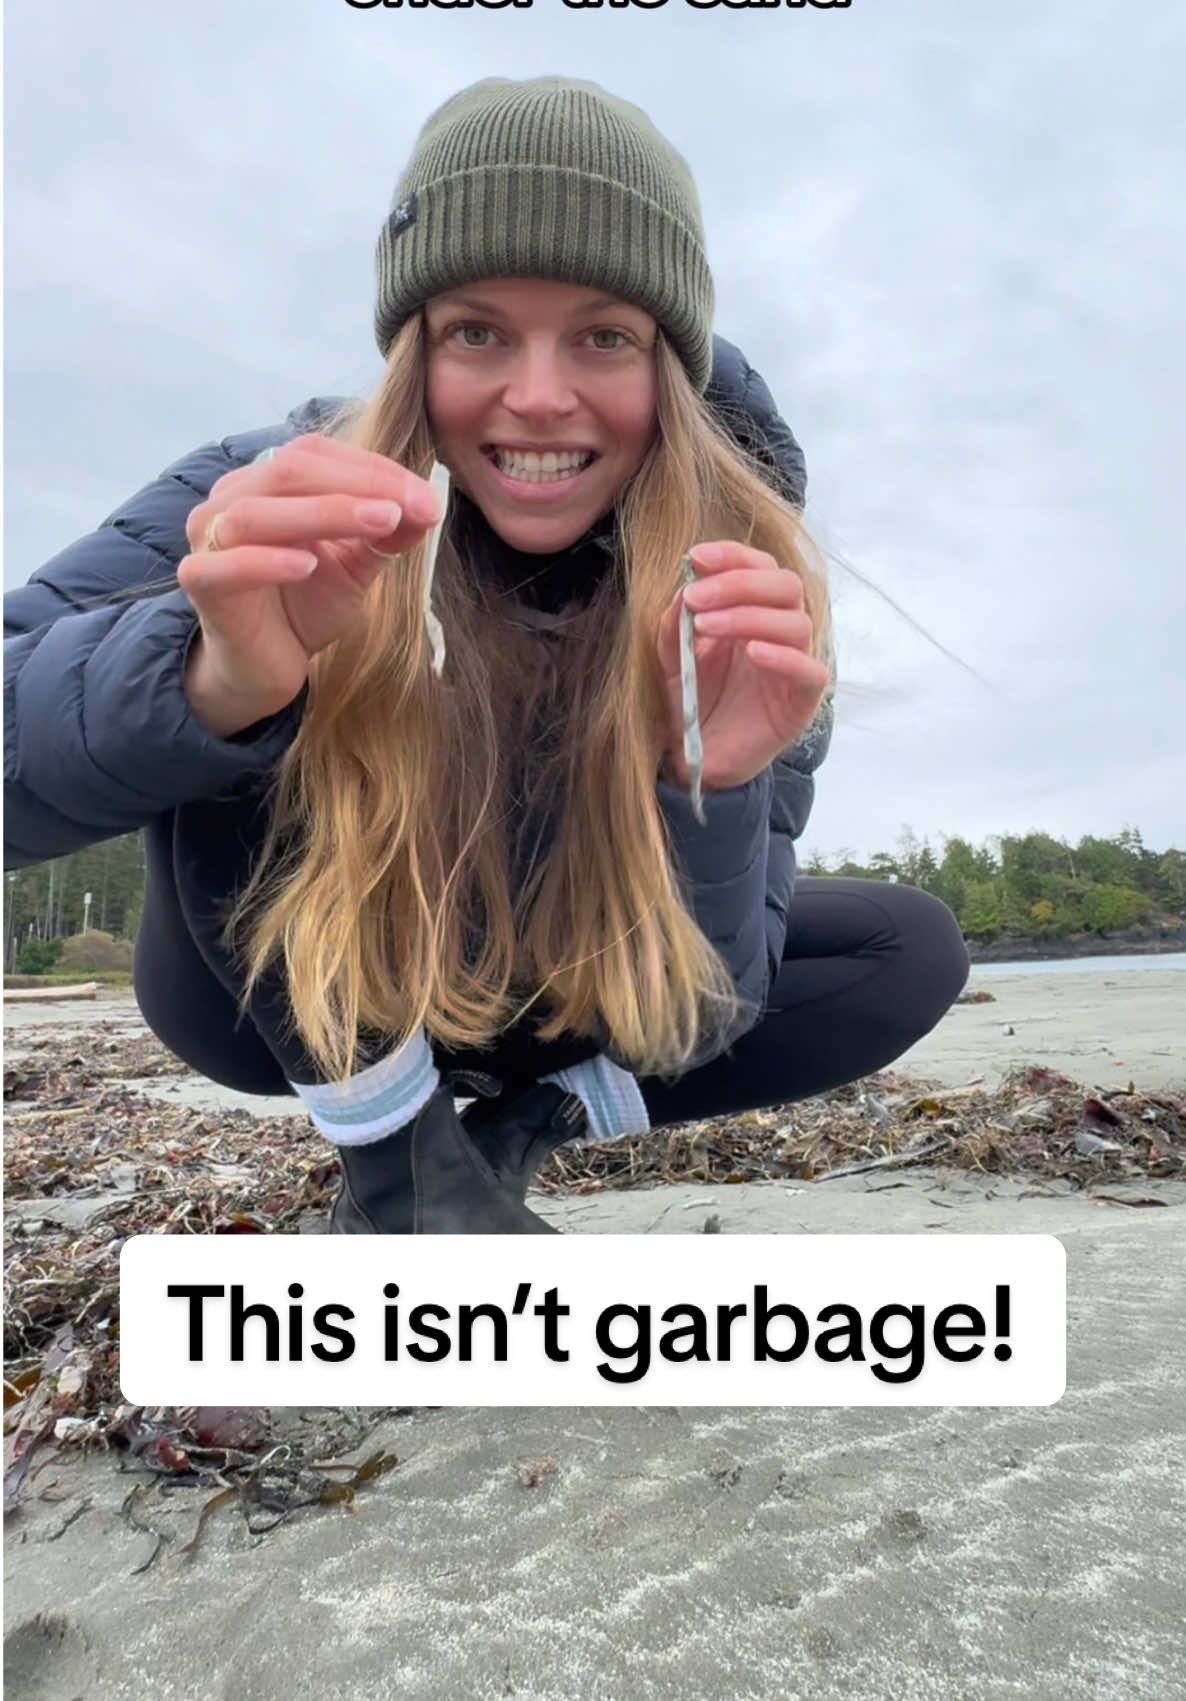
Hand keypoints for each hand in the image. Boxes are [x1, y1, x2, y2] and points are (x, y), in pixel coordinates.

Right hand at [179, 434, 443, 735]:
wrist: (263, 668)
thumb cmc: (303, 605)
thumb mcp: (355, 566)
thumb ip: (386, 535)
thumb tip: (428, 507)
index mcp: (266, 483)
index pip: (316, 454)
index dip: (373, 469)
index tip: (427, 498)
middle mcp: (231, 499)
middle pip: (290, 472)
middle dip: (359, 486)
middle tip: (415, 506)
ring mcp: (208, 539)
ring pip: (258, 512)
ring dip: (325, 513)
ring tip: (381, 522)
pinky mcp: (199, 583)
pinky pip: (227, 564)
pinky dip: (267, 561)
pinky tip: (308, 565)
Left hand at [655, 541, 830, 791]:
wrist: (695, 758)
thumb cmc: (690, 702)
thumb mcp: (671, 657)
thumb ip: (675, 624)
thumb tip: (685, 588)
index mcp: (753, 612)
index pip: (760, 568)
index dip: (733, 556)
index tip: (696, 558)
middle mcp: (780, 632)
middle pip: (785, 585)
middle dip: (738, 583)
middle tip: (697, 598)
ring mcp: (794, 665)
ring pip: (796, 623)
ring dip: (748, 616)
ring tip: (705, 627)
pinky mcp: (801, 702)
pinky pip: (810, 672)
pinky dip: (784, 657)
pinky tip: (753, 652)